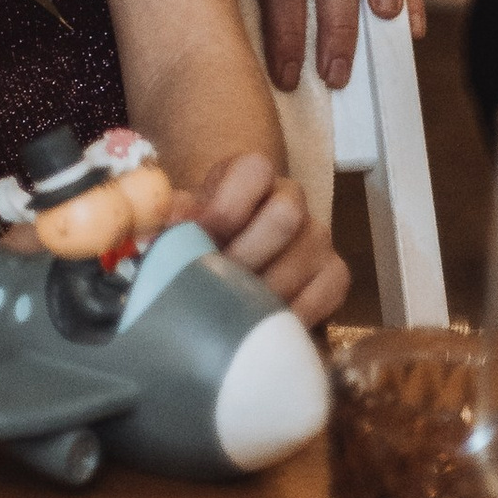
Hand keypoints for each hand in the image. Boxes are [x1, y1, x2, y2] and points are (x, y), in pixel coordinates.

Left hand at [181, 149, 348, 326]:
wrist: (236, 256)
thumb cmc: (205, 234)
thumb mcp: (186, 215)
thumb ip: (175, 215)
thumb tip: (162, 228)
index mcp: (252, 172)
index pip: (255, 171)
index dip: (225, 206)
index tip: (198, 238)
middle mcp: (291, 197)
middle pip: (285, 215)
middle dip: (245, 254)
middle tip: (217, 283)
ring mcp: (317, 235)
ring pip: (303, 257)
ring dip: (265, 289)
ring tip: (234, 310)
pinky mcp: (335, 273)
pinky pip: (327, 293)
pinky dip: (294, 313)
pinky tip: (267, 325)